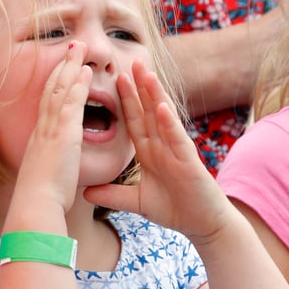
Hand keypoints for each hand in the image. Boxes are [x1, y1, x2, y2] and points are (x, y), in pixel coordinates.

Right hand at [9, 43, 92, 217]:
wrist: (35, 205)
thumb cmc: (41, 199)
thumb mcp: (42, 176)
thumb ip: (49, 165)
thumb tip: (50, 166)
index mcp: (39, 138)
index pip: (46, 103)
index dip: (54, 83)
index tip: (61, 68)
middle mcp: (42, 128)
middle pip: (51, 89)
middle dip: (61, 67)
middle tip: (71, 48)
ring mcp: (51, 129)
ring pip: (60, 90)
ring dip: (69, 68)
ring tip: (78, 50)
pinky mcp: (63, 134)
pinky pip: (71, 103)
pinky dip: (78, 86)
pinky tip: (86, 72)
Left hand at [84, 60, 232, 244]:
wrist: (204, 227)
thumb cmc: (175, 210)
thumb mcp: (136, 202)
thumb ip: (112, 195)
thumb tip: (85, 193)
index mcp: (150, 152)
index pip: (134, 121)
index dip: (125, 100)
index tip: (116, 79)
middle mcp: (163, 146)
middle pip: (148, 111)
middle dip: (139, 87)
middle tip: (131, 62)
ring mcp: (176, 151)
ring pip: (163, 118)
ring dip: (154, 95)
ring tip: (146, 73)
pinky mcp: (188, 162)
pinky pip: (177, 139)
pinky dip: (169, 122)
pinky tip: (161, 106)